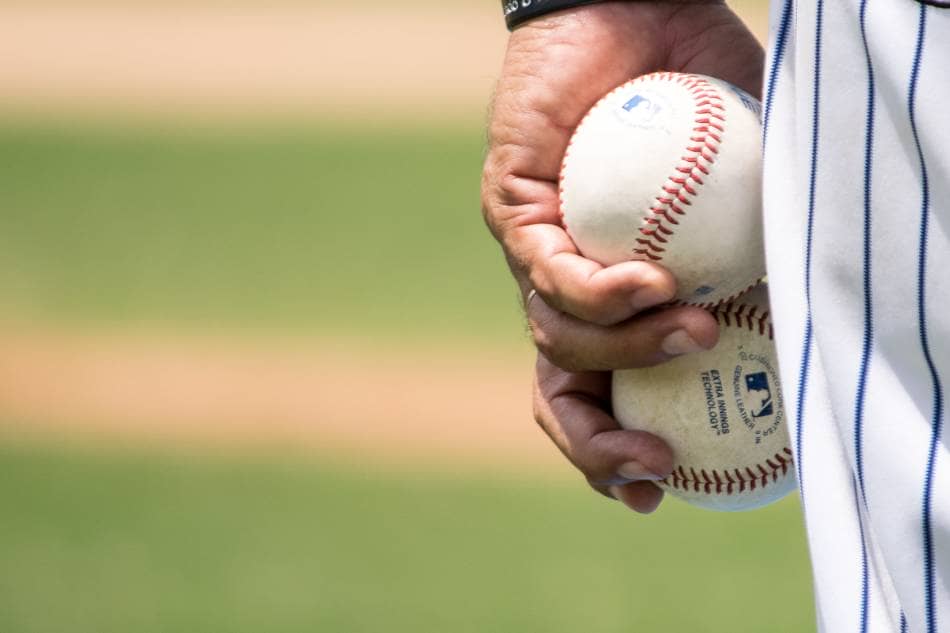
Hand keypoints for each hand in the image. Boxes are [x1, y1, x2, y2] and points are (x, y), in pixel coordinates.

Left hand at [482, 1, 764, 510]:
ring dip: (629, 353)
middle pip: (559, 391)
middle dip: (598, 446)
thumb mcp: (754, 185)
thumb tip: (815, 312)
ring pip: (557, 339)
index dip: (619, 451)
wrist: (638, 13)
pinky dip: (602, 291)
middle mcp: (566, 285)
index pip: (601, 393)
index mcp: (613, 297)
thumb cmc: (702, 97)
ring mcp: (536, 250)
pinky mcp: (512, 207)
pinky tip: (652, 278)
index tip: (663, 488)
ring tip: (693, 328)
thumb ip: (773, 245)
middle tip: (654, 467)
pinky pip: (547, 270)